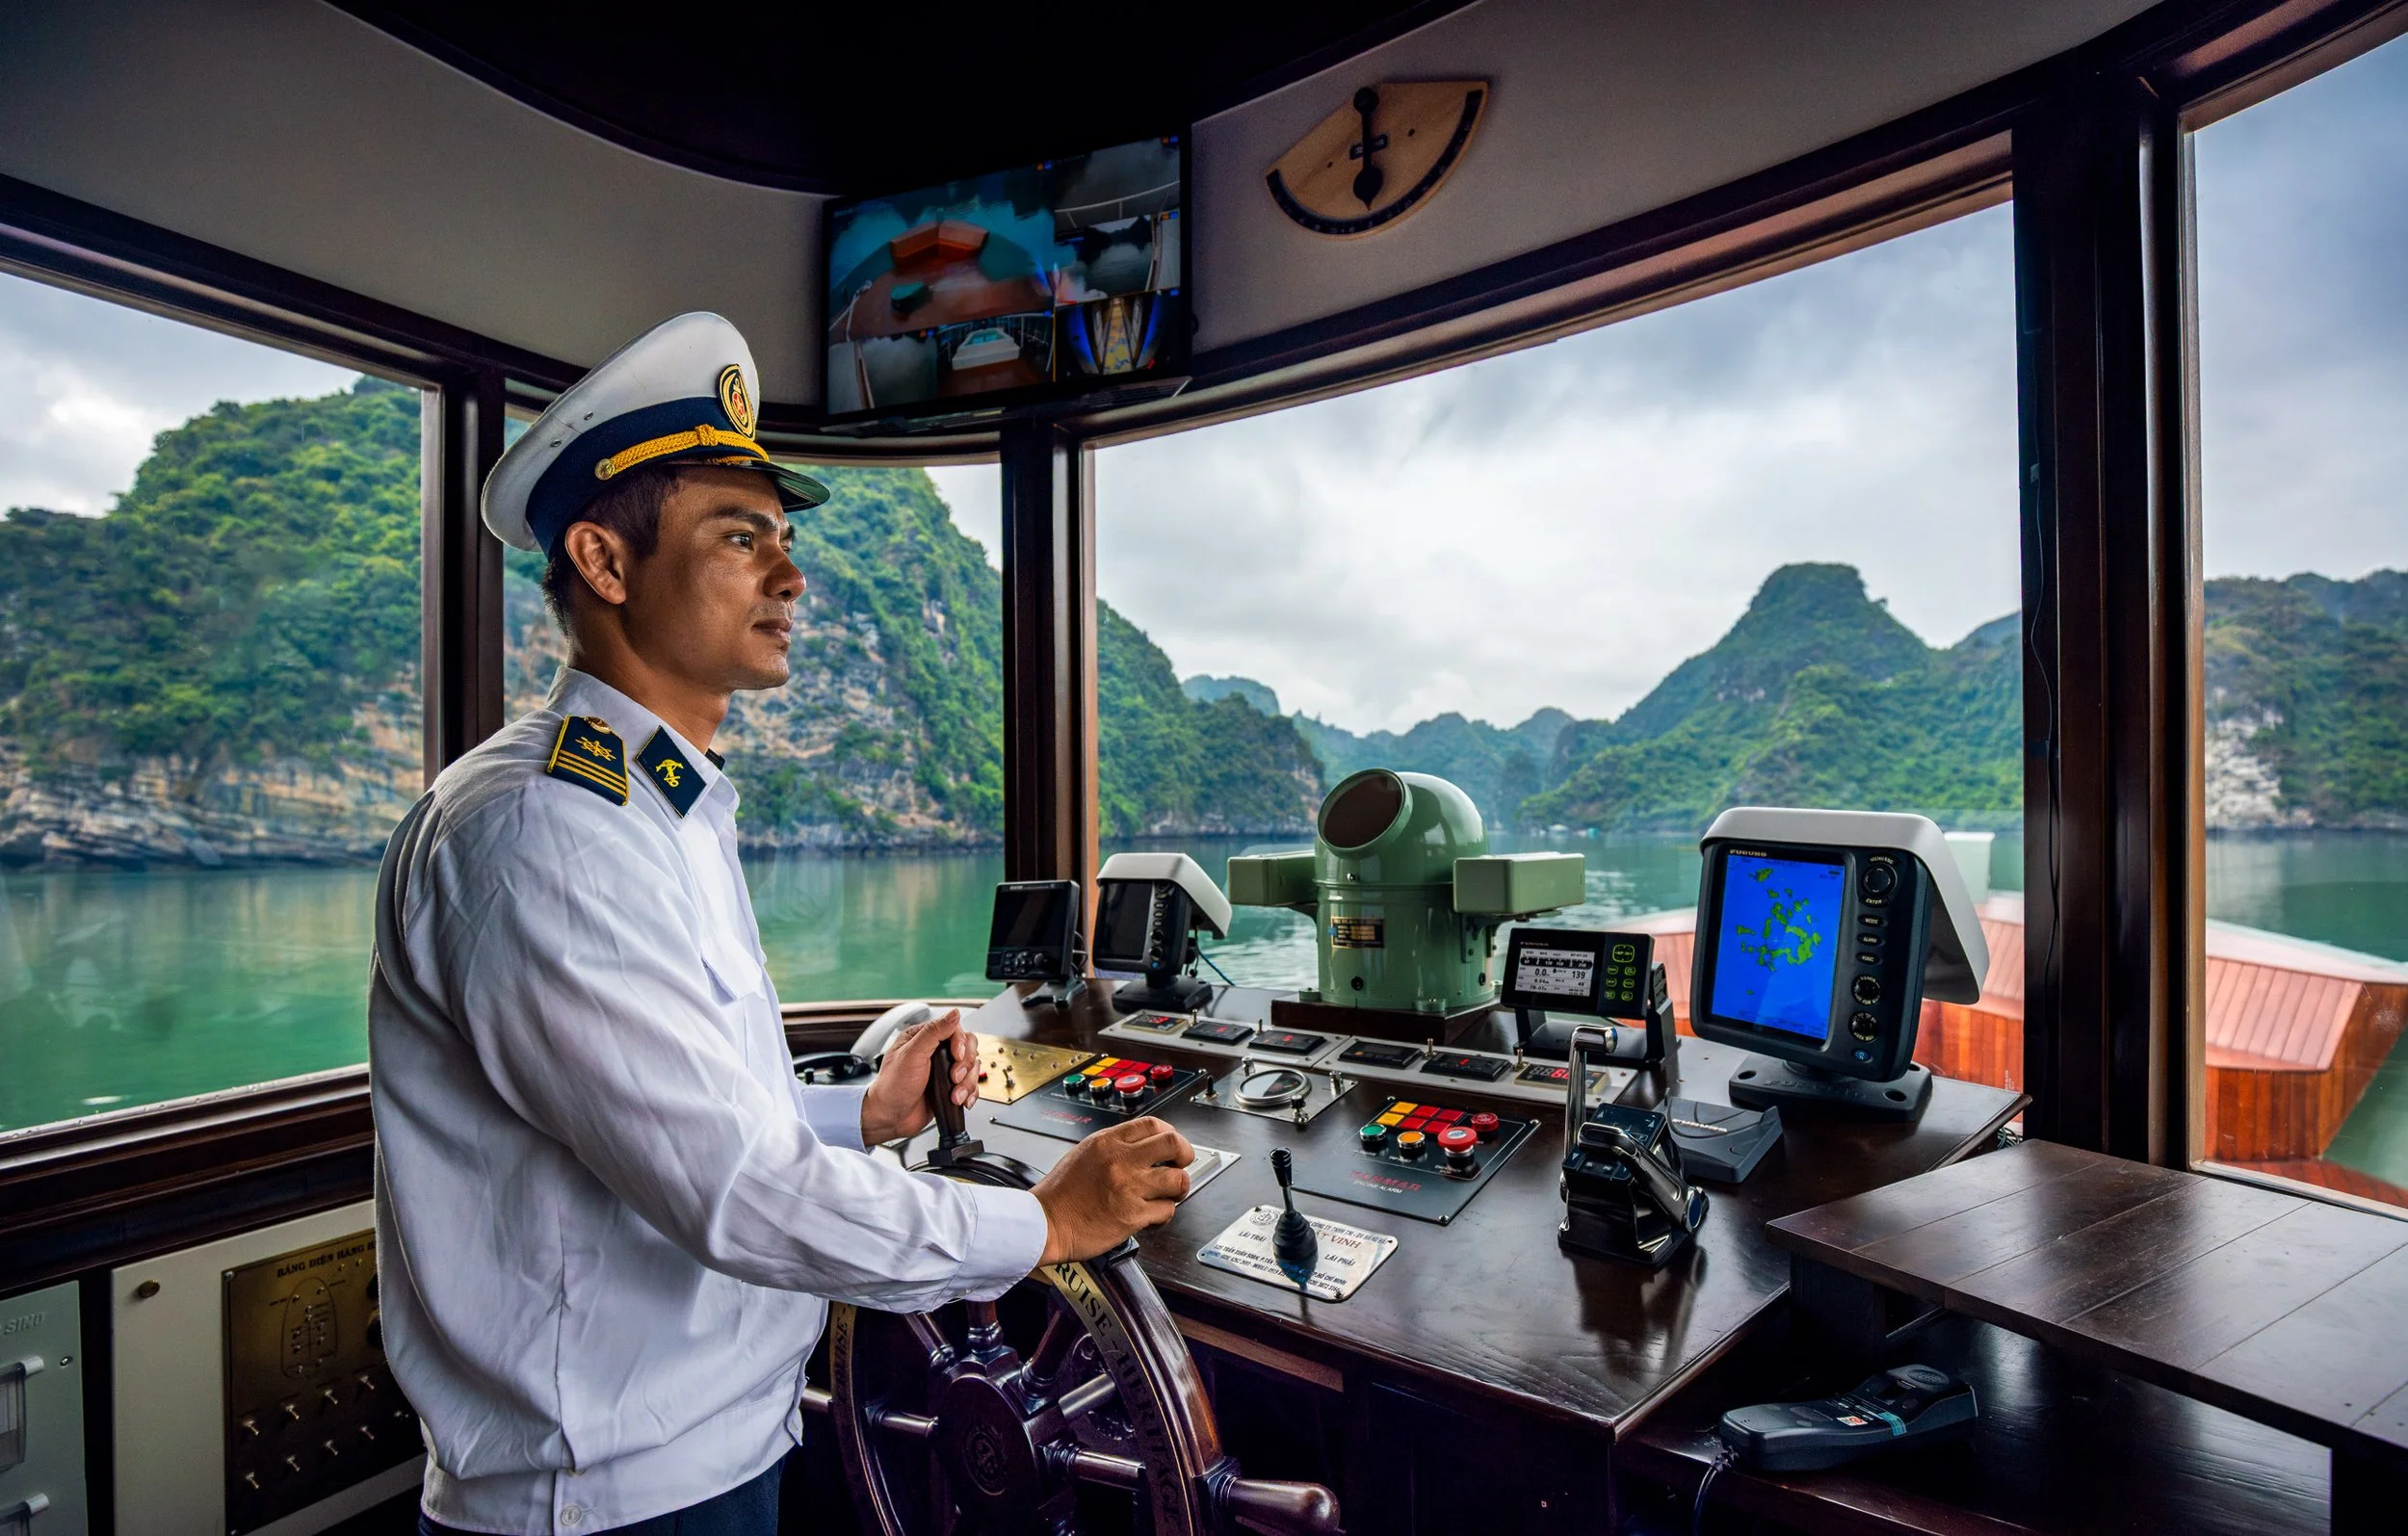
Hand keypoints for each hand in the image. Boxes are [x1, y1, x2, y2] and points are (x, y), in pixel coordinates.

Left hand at [858, 1010, 977, 1145]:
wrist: (890, 1118)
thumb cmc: (892, 1087)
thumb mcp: (911, 1055)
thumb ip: (933, 1032)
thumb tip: (953, 1014)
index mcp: (922, 1038)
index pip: (954, 1030)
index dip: (960, 1043)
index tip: (956, 1056)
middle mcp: (934, 1052)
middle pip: (968, 1048)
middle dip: (965, 1065)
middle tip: (953, 1077)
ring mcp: (943, 1070)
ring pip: (971, 1068)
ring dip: (967, 1083)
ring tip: (954, 1095)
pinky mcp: (949, 1087)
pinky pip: (970, 1085)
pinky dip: (970, 1093)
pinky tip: (961, 1100)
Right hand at [1032, 1117, 1193, 1264]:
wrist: (1044, 1223)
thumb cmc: (1059, 1194)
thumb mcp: (1084, 1153)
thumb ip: (1114, 1147)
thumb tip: (1143, 1148)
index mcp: (1107, 1142)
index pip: (1154, 1125)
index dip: (1171, 1135)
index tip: (1172, 1146)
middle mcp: (1120, 1161)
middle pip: (1174, 1144)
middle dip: (1185, 1155)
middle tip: (1180, 1165)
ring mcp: (1129, 1188)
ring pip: (1178, 1180)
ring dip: (1178, 1189)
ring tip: (1168, 1194)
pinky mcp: (1133, 1216)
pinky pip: (1166, 1211)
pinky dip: (1164, 1214)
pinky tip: (1152, 1215)